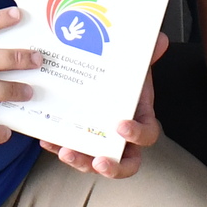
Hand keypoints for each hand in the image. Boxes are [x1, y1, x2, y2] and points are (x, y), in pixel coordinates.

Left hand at [43, 32, 166, 177]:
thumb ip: (147, 53)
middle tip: (98, 161)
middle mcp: (122, 138)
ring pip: (94, 162)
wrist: (107, 75)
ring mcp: (100, 142)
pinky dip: (58, 146)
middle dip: (112, 167)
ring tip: (65, 151)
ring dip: (80, 161)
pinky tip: (47, 140)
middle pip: (125, 164)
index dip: (137, 135)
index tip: (121, 127)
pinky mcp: (79, 140)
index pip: (147, 135)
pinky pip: (71, 149)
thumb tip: (160, 39)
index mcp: (140, 119)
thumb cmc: (124, 76)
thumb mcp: (134, 63)